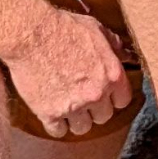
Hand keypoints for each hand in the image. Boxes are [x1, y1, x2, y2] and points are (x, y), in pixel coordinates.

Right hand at [0, 3, 135, 139]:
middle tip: (83, 98)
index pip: (123, 100)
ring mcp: (73, 106)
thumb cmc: (63, 27)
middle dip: (94, 108)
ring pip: (82, 128)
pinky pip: (58, 131)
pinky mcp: (49, 113)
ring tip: (68, 106)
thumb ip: (114, 46)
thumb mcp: (96, 29)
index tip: (104, 94)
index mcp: (111, 74)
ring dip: (77, 119)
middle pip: (103, 116)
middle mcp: (96, 93)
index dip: (113, 97)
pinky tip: (53, 112)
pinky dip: (56, 124)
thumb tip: (126, 55)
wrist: (31, 33)